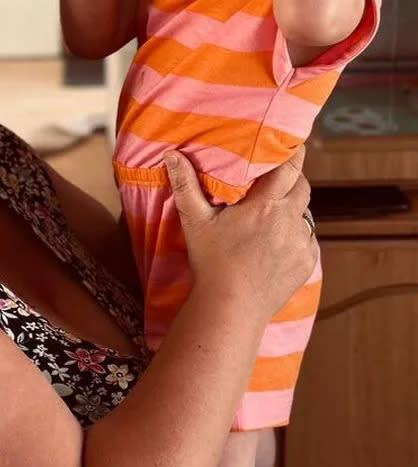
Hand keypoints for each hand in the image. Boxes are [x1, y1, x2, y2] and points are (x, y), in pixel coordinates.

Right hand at [164, 148, 318, 318]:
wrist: (230, 308)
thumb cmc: (210, 263)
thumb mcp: (195, 221)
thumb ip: (185, 185)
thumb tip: (171, 154)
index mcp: (266, 205)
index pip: (290, 168)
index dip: (292, 155)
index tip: (291, 146)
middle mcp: (289, 220)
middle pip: (302, 187)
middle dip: (291, 181)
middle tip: (274, 182)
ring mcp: (301, 243)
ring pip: (305, 215)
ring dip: (292, 211)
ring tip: (272, 218)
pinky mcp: (306, 263)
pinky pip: (307, 240)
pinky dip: (295, 238)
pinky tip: (275, 246)